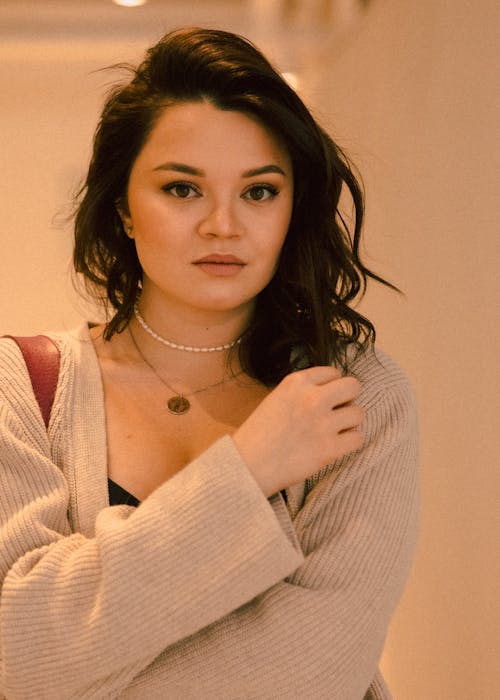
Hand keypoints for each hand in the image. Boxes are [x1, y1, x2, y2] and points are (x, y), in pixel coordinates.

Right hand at [233, 367, 363, 496]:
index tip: (325, 398)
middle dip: (348, 398)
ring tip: (334, 431)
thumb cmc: (257, 435)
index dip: (332, 386)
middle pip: (353, 386)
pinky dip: (350, 443)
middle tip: (337, 411)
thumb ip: (302, 392)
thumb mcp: (276, 399)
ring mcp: (323, 423)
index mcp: (296, 382)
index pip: (333, 372)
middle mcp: (312, 398)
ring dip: (349, 422)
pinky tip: (335, 445)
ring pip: (359, 413)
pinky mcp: (330, 448)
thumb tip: (331, 392)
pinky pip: (358, 438)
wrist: (246, 466)